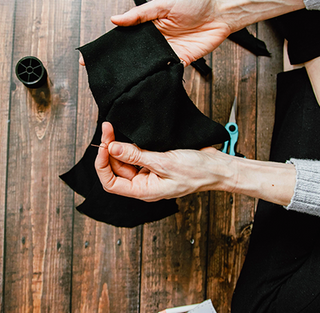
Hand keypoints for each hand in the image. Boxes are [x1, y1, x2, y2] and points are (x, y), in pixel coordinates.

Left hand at [94, 122, 235, 200]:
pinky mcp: (155, 163)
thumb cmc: (197, 171)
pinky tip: (129, 134)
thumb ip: (137, 155)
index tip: (103, 145)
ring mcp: (149, 173)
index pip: (111, 183)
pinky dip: (130, 145)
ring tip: (114, 129)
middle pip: (116, 169)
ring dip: (119, 146)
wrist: (217, 167)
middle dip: (109, 150)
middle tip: (108, 129)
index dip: (102, 165)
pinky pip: (137, 155)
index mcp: (144, 190)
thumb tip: (112, 149)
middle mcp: (144, 184)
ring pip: (125, 160)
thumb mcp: (164, 162)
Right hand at [110, 0, 232, 65]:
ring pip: (151, 64)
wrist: (220, 14)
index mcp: (149, 25)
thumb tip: (116, 19)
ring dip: (144, 68)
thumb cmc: (194, 4)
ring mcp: (168, 51)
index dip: (116, 45)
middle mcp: (157, 40)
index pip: (128, 37)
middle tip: (114, 67)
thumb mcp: (163, 4)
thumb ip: (140, 13)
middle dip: (128, 60)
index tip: (101, 53)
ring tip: (132, 73)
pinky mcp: (181, 60)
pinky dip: (162, 73)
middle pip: (138, 53)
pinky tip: (154, 74)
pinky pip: (168, 70)